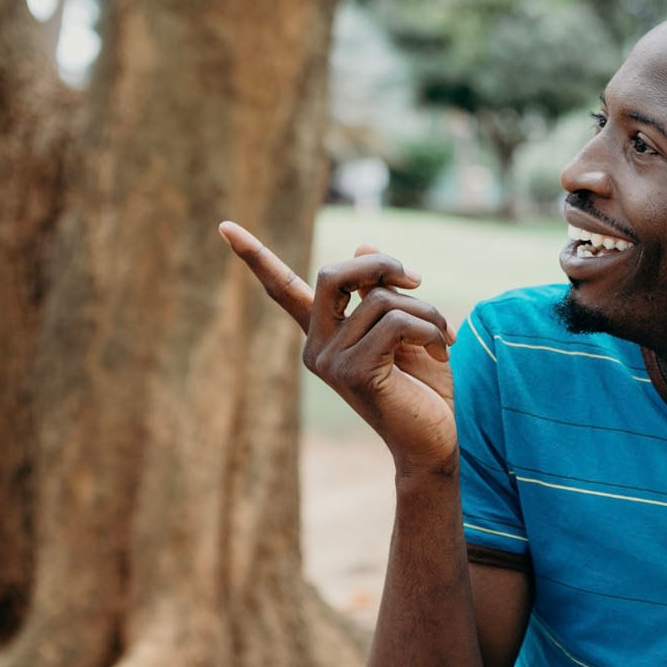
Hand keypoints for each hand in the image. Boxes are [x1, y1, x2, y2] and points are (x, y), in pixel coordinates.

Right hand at [219, 221, 458, 475]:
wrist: (433, 441)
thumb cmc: (423, 388)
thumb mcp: (406, 329)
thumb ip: (381, 292)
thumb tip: (362, 245)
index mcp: (324, 334)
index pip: (283, 290)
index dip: (256, 256)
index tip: (225, 226)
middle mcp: (317, 347)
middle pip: (332, 274)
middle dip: (379, 264)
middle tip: (417, 280)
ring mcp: (330, 360)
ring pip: (380, 299)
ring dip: (425, 310)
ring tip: (442, 337)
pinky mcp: (352, 371)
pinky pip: (394, 323)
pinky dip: (430, 329)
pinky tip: (441, 350)